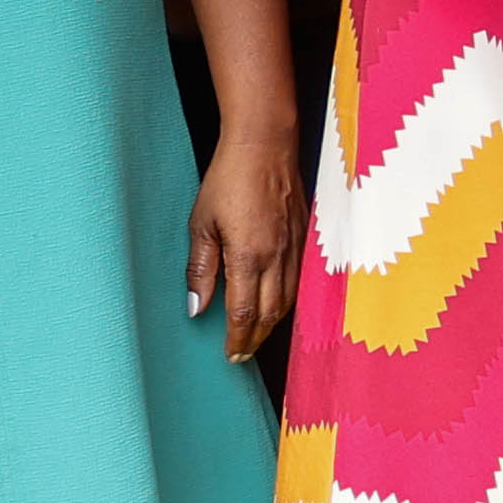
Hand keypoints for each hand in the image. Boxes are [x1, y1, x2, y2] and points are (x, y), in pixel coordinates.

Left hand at [187, 119, 303, 359]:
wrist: (266, 145)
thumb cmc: (229, 179)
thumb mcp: (201, 224)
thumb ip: (200, 269)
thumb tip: (197, 308)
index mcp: (249, 256)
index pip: (244, 314)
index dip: (237, 340)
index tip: (229, 357)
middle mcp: (277, 258)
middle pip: (269, 314)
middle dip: (254, 339)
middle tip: (241, 356)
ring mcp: (296, 248)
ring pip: (288, 301)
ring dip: (271, 324)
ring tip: (256, 337)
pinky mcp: (305, 238)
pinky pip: (299, 281)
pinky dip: (287, 302)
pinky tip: (277, 306)